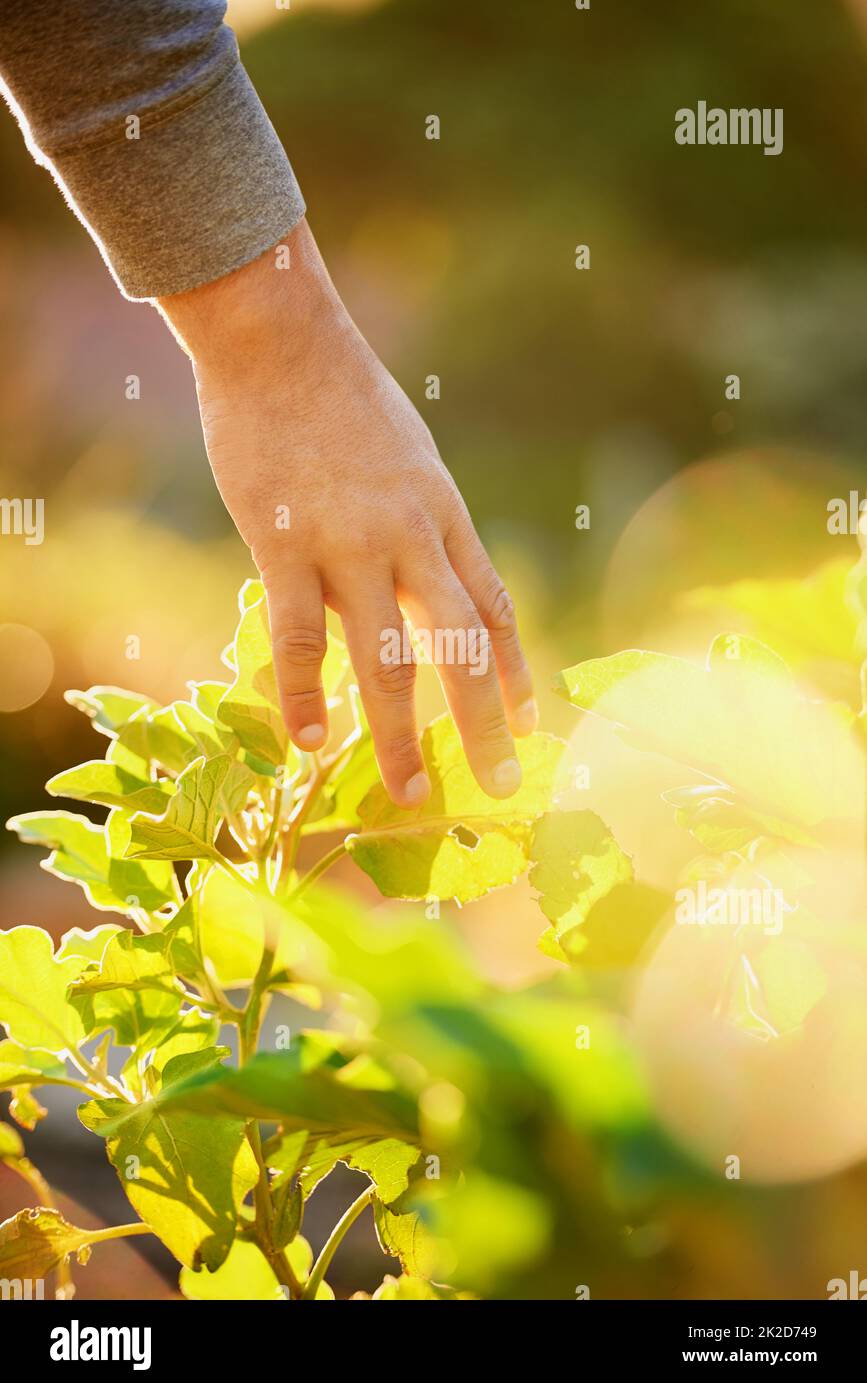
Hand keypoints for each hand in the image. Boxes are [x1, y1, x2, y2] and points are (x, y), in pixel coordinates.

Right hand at [157, 220, 536, 807]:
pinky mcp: (286, 542)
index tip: (528, 725)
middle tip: (500, 786)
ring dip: (402, 734)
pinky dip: (306, 694)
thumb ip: (417, 523)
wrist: (282, 337)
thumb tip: (412, 582)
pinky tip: (310, 740)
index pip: (495, 607)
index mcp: (445, 514)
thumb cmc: (341, 396)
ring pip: (389, 658)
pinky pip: (303, 637)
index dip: (515, 672)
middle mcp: (413, 536)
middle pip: (463, 646)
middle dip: (484, 724)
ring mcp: (352, 542)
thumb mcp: (407, 457)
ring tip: (411, 792)